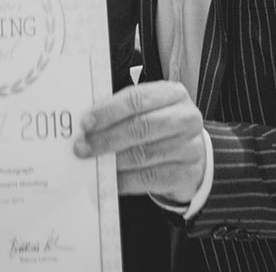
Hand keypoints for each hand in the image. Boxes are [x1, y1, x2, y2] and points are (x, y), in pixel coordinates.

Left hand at [73, 81, 207, 203]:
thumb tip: (88, 124)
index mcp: (174, 94)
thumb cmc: (161, 126)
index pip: (137, 98)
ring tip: (94, 163)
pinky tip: (112, 181)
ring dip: (114, 161)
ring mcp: (191, 147)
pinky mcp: (189, 173)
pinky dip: (127, 181)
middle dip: (107, 138)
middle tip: (83, 147)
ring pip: (144, 154)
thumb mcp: (149, 109)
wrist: (191, 152)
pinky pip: (151, 178)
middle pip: (141, 126)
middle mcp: (186, 118)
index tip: (86, 122)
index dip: (109, 110)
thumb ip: (123, 112)